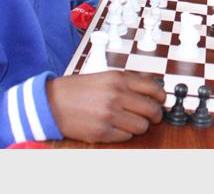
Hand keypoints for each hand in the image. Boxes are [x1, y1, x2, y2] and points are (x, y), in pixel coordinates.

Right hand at [46, 71, 165, 143]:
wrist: (52, 103)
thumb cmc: (79, 89)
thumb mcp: (105, 76)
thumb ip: (128, 82)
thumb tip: (153, 90)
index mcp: (118, 79)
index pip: (153, 88)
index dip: (161, 97)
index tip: (162, 101)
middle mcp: (116, 95)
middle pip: (151, 110)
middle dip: (156, 115)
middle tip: (153, 117)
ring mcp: (109, 115)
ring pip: (142, 126)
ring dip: (139, 126)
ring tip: (131, 122)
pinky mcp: (102, 132)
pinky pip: (126, 137)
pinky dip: (125, 134)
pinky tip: (116, 127)